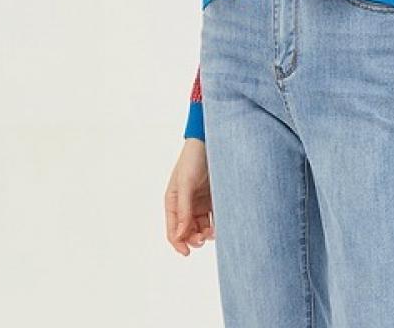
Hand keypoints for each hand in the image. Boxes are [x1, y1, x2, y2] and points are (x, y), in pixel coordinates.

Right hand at [165, 139, 214, 256]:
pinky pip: (213, 219)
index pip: (173, 230)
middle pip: (187, 232)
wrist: (211, 141)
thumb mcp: (186, 183)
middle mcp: (185, 205)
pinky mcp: (213, 199)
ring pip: (201, 228)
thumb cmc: (193, 158)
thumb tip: (179, 235)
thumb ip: (183, 209)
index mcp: (173, 202)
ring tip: (213, 231)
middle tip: (204, 238)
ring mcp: (199, 203)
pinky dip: (216, 225)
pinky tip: (220, 226)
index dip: (179, 243)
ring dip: (206, 234)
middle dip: (194, 239)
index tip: (187, 252)